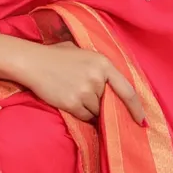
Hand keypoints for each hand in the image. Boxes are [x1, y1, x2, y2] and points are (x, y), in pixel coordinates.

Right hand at [16, 41, 144, 124]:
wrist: (32, 62)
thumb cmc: (55, 55)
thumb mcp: (81, 52)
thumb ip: (97, 66)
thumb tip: (110, 85)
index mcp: (102, 63)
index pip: (127, 89)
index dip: (136, 107)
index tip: (141, 121)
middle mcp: (96, 78)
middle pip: (109, 102)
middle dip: (102, 102)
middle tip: (88, 96)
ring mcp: (84, 91)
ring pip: (96, 111)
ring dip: (90, 108)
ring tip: (74, 94)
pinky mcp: (72, 103)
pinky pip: (85, 116)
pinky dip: (81, 113)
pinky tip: (69, 101)